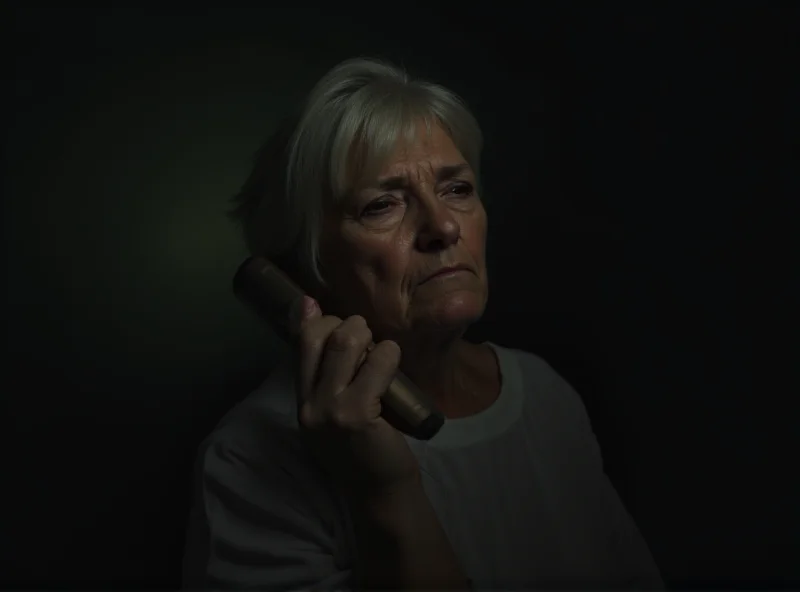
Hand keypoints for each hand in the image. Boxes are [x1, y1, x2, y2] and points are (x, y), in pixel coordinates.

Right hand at [296, 296, 419, 496]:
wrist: (378, 492)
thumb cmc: (362, 449)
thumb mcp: (333, 413)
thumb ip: (326, 375)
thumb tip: (316, 316)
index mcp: (301, 401)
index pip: (299, 342)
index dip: (318, 319)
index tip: (337, 319)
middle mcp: (309, 404)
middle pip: (320, 337)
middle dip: (347, 324)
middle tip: (366, 334)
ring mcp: (330, 410)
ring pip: (346, 345)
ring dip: (368, 336)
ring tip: (380, 348)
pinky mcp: (356, 415)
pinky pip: (376, 365)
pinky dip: (388, 354)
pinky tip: (392, 361)